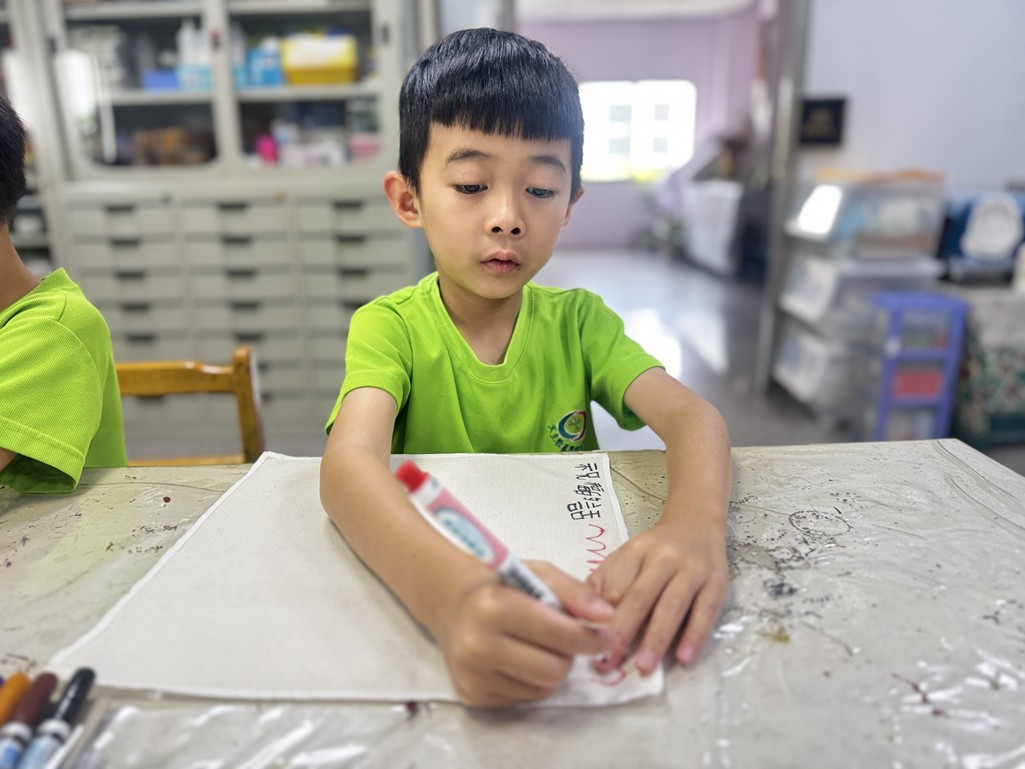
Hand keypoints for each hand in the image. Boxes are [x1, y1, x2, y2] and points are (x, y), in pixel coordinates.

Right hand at [428, 561, 616, 708]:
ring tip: (541, 647)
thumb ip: (574, 591)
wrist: (453, 606)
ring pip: (543, 689)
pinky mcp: (472, 696)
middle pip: (554, 669)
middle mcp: (477, 644)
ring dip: (553, 669)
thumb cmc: (501, 587)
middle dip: (570, 655)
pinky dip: (533, 682)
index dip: (589, 637)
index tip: (604, 636)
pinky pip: (524, 700)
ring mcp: (472, 675)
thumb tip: (606, 615)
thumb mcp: (537, 574)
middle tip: (569, 641)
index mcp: (494, 606)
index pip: (558, 634)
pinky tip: (521, 660)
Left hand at [588, 516, 726, 674]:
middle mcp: (664, 558)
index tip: (591, 643)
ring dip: (656, 639)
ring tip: (644, 667)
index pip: (616, 586)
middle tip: (610, 662)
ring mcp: (692, 569)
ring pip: (671, 606)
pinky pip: (705, 611)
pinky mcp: (717, 582)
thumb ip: (605, 579)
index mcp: (636, 551)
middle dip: (623, 632)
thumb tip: (581, 612)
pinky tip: (683, 658)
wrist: (697, 523)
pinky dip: (694, 636)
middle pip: (640, 597)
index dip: (602, 617)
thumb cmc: (657, 548)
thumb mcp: (627, 555)